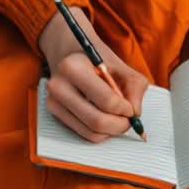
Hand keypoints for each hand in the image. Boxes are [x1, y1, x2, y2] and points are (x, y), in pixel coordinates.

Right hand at [37, 4, 148, 142]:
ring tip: (119, 118)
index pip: (107, 101)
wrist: (71, 55)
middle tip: (129, 120)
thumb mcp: (122, 67)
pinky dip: (101, 132)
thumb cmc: (99, 61)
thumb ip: (134, 89)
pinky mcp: (55, 113)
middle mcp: (59, 86)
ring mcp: (53, 102)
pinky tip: (106, 118)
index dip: (126, 109)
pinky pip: (85, 134)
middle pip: (97, 121)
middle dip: (120, 125)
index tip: (132, 108)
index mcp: (73, 68)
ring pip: (91, 132)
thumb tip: (135, 114)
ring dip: (112, 130)